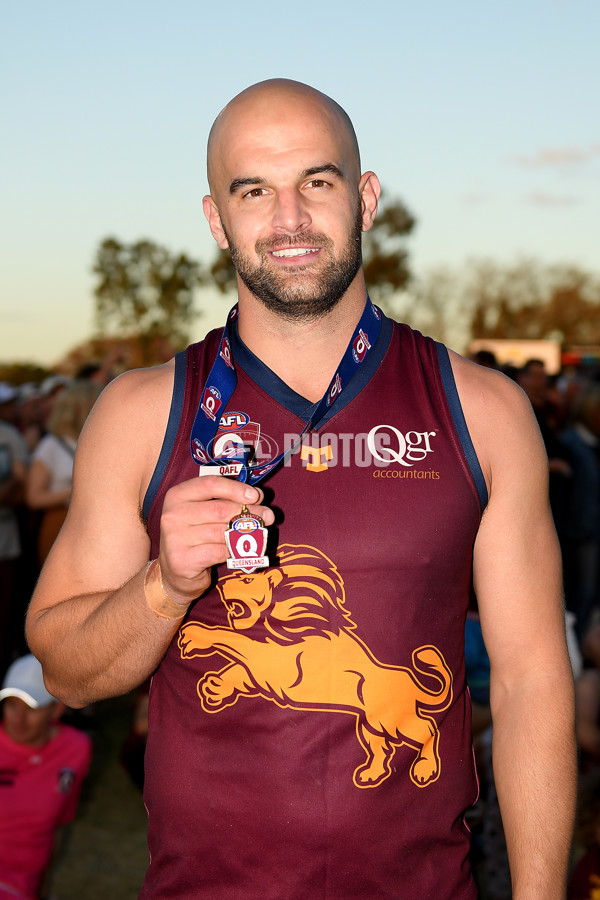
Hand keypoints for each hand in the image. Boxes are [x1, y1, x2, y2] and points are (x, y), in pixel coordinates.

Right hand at [157, 475, 273, 605]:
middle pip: (220, 508)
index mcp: (177, 495)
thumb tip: (257, 496)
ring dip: (246, 533)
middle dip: (248, 512)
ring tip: (261, 533)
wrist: (176, 571)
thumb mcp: (204, 512)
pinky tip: (239, 550)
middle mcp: (172, 514)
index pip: (210, 484)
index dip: (236, 489)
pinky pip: (219, 551)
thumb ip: (226, 501)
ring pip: (222, 532)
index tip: (256, 495)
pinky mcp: (182, 560)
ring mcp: (175, 538)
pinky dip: (233, 551)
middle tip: (268, 516)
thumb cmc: (196, 536)